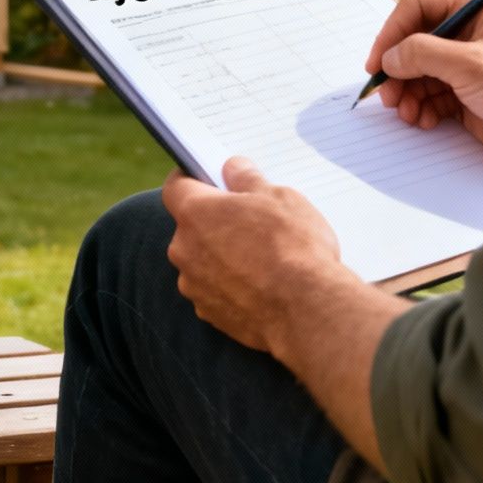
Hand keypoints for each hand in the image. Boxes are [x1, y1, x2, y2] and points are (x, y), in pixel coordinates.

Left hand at [161, 161, 354, 355]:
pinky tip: (261, 285)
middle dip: (214, 222)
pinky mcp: (208, 313)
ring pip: (202, 260)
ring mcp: (193, 285)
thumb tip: (233, 168)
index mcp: (195, 213)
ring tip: (262, 258)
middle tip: (249, 221)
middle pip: (190, 226)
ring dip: (221, 255)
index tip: (210, 179)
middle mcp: (184, 249)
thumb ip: (248, 179)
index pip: (176, 187)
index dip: (192, 180)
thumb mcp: (280, 197)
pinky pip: (214, 290)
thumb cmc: (294, 248)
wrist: (307, 311)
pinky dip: (230, 285)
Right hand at [363, 0, 482, 155]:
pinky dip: (420, 107)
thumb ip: (422, 53)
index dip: (391, 33)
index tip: (377, 63)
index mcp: (473, 7)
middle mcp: (467, 30)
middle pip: (412, 42)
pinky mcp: (466, 92)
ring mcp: (465, 62)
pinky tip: (423, 120)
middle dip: (398, 70)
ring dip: (406, 92)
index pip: (416, 7)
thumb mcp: (469, 63)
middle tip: (388, 96)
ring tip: (407, 113)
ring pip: (417, 71)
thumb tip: (388, 58)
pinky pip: (430, 95)